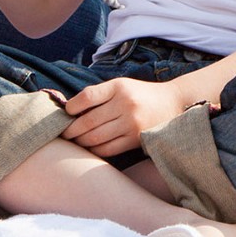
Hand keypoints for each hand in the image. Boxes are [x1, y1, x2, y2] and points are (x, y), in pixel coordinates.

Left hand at [62, 77, 186, 156]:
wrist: (172, 103)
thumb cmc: (140, 94)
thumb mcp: (122, 85)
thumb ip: (100, 95)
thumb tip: (71, 109)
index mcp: (119, 87)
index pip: (88, 96)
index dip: (72, 107)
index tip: (66, 113)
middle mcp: (125, 104)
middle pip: (89, 121)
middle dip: (72, 130)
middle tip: (63, 134)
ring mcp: (131, 123)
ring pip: (96, 138)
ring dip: (81, 142)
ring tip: (74, 142)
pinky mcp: (135, 139)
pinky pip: (108, 149)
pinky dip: (95, 151)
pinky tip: (90, 149)